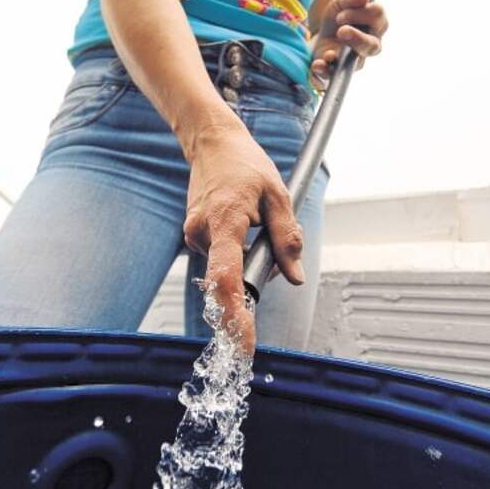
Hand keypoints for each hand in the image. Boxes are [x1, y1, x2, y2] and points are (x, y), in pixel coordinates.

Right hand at [182, 120, 304, 354]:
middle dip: (254, 278)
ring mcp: (194, 236)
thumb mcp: (278, 196)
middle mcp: (201, 234)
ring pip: (226, 270)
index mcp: (224, 222)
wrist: (212, 142)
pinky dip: (235, 254)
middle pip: (229, 281)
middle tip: (270, 241)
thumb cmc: (246, 164)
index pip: (226, 281)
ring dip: (246, 261)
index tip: (243, 345)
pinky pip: (220, 259)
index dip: (235, 317)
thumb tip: (295, 278)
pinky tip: (242, 224)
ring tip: (255, 221)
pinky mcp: (194, 237)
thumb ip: (286, 238)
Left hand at [311, 0, 387, 88]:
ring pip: (357, 64)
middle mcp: (371, 43)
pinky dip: (325, 70)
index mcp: (376, 23)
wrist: (321, 30)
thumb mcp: (342, 1)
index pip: (377, 16)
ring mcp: (356, 59)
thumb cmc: (339, 14)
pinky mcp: (339, 69)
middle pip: (372, 45)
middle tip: (341, 30)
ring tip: (328, 54)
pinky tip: (317, 64)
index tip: (340, 13)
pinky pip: (335, 75)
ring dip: (342, 58)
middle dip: (357, 38)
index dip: (360, 13)